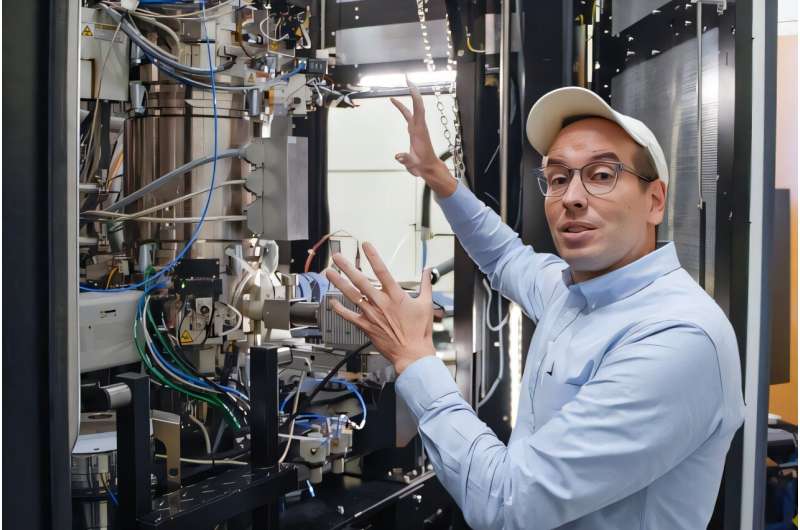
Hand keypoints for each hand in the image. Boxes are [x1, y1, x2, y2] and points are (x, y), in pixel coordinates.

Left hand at [324, 242, 434, 374]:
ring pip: (351, 295)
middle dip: (347, 267)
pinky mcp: (366, 326)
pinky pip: (349, 316)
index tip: (365, 246)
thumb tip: (427, 271)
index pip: (382, 271)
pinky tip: (332, 302)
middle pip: (361, 280)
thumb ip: (426, 285)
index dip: (373, 256)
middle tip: (338, 256)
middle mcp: (381, 303)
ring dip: (339, 283)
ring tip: (330, 273)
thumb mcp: (426, 304)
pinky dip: (339, 309)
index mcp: (396, 296)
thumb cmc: (419, 332)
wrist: (412, 353)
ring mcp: (371, 314)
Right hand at [391, 80, 456, 196]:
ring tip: (401, 86)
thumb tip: (398, 156)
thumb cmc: (422, 165)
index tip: (410, 84)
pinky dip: (402, 108)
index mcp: (419, 130)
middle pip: (417, 105)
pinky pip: (408, 115)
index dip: (414, 96)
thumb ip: (406, 159)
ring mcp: (417, 128)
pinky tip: (396, 104)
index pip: (418, 109)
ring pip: (412, 109)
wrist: (429, 169)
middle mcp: (419, 126)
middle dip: (412, 91)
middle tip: (407, 78)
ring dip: (407, 97)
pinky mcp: (414, 131)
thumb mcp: (413, 164)